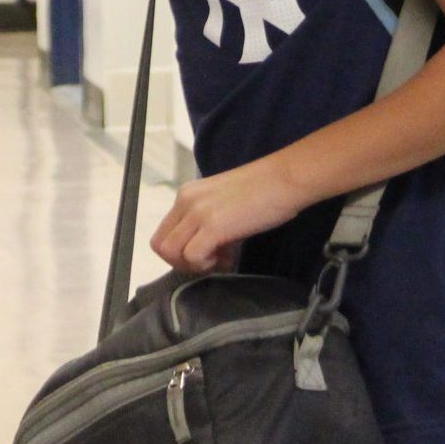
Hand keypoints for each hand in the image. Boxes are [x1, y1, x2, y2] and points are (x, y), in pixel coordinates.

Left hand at [151, 157, 314, 274]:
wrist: (284, 179)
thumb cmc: (262, 191)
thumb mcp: (223, 203)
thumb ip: (206, 222)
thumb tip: (205, 251)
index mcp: (186, 195)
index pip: (163, 234)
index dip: (180, 251)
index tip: (207, 252)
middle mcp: (186, 201)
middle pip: (160, 246)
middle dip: (182, 262)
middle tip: (211, 260)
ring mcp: (197, 212)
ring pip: (170, 253)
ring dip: (193, 264)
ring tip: (219, 258)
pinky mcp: (212, 225)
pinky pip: (191, 256)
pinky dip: (206, 264)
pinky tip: (227, 258)